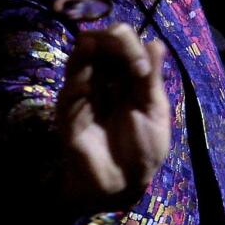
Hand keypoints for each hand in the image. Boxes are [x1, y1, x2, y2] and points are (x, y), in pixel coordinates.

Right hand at [56, 23, 169, 211]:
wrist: (125, 183)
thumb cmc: (143, 147)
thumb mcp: (154, 110)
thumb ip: (151, 78)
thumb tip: (156, 41)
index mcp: (126, 76)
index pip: (122, 44)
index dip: (131, 46)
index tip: (143, 70)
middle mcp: (103, 79)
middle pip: (99, 44)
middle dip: (111, 43)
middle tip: (127, 62)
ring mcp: (83, 94)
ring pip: (79, 61)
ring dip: (87, 51)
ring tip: (94, 46)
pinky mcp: (69, 114)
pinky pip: (68, 94)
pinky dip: (75, 83)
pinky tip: (85, 83)